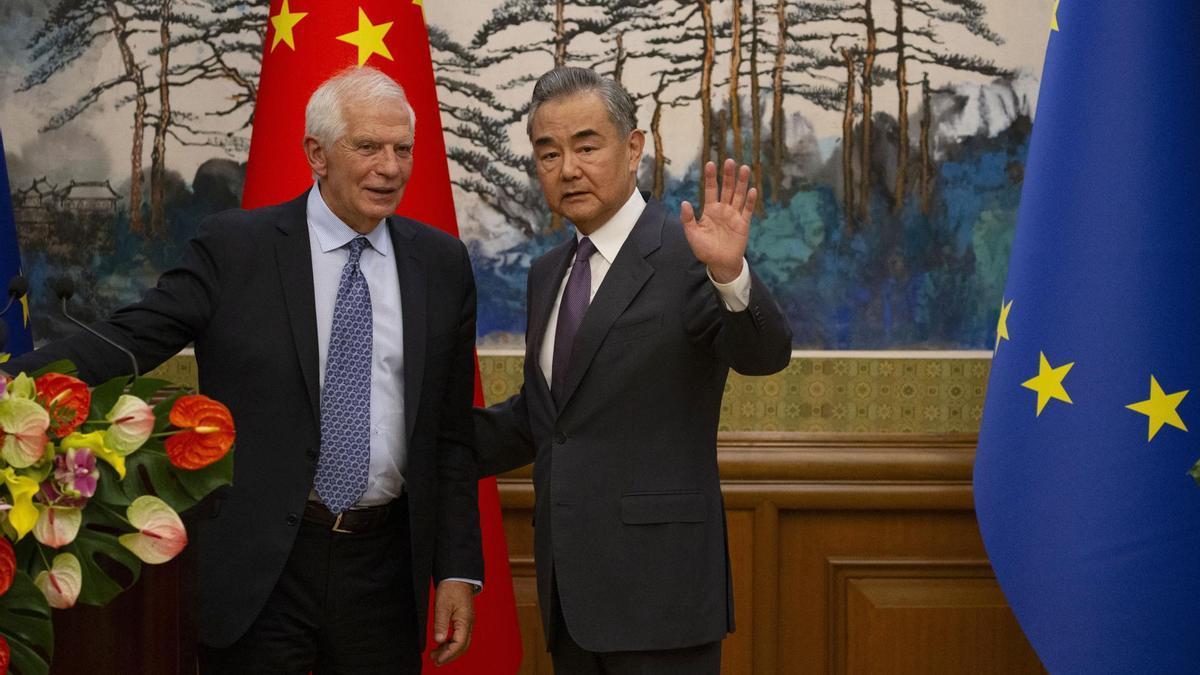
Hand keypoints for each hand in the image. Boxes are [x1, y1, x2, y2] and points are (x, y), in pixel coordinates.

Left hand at [431, 579, 474, 665]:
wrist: (458, 576)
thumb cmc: (451, 588)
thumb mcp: (442, 605)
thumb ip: (441, 623)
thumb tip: (439, 640)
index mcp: (465, 620)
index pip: (459, 643)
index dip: (448, 654)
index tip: (437, 659)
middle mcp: (469, 623)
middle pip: (462, 646)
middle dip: (449, 656)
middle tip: (435, 661)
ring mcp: (467, 622)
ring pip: (461, 642)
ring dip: (450, 650)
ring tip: (436, 654)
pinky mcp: (463, 619)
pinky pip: (460, 636)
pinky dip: (451, 643)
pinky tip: (442, 644)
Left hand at [680, 159, 756, 282]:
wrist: (720, 263)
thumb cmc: (705, 249)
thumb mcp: (692, 235)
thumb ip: (688, 219)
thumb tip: (684, 203)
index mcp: (710, 210)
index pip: (711, 190)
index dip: (711, 177)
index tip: (710, 163)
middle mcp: (723, 209)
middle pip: (727, 189)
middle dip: (728, 175)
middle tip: (730, 161)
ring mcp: (734, 216)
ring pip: (739, 195)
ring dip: (741, 183)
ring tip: (744, 168)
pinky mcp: (744, 224)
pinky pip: (748, 210)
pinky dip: (751, 201)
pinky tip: (753, 190)